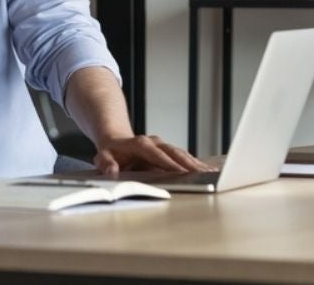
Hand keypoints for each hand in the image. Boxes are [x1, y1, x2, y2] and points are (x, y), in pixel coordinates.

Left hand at [93, 135, 215, 174]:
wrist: (115, 140)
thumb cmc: (111, 151)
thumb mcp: (102, 157)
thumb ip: (106, 164)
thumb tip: (112, 171)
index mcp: (140, 144)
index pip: (157, 154)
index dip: (169, 163)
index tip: (181, 173)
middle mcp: (154, 143)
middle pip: (174, 153)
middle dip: (189, 164)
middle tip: (204, 174)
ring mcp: (162, 146)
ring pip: (182, 154)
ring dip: (196, 164)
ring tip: (211, 173)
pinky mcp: (168, 152)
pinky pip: (183, 157)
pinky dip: (195, 163)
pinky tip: (207, 169)